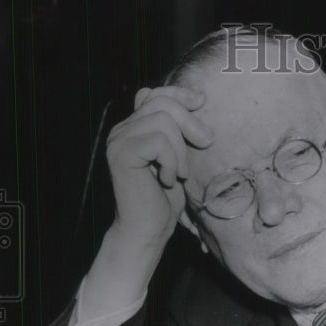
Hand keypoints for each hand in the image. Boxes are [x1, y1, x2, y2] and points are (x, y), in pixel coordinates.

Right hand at [105, 84, 212, 248]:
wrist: (148, 230)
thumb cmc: (165, 200)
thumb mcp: (178, 158)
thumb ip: (179, 132)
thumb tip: (197, 100)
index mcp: (133, 129)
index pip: (152, 94)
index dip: (178, 94)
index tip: (202, 102)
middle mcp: (121, 131)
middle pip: (161, 103)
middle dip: (189, 122)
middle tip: (206, 144)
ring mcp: (118, 141)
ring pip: (161, 121)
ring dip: (180, 150)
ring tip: (179, 174)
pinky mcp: (121, 155)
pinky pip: (157, 141)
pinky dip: (170, 161)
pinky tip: (167, 180)